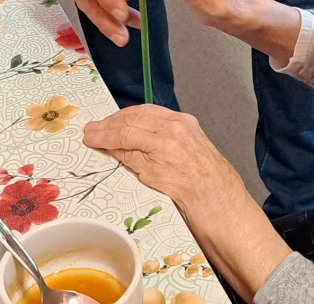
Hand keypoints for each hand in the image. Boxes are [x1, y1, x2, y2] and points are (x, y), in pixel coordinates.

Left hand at [84, 106, 292, 297]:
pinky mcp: (158, 166)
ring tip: (91, 138)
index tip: (108, 121)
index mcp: (182, 122)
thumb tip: (135, 140)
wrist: (221, 202)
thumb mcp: (188, 149)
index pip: (145, 111)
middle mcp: (174, 129)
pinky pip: (130, 155)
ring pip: (127, 133)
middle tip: (92, 129)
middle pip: (132, 119)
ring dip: (105, 136)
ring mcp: (165, 146)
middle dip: (109, 124)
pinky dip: (115, 152)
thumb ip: (163, 141)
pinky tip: (105, 152)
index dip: (122, 116)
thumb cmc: (208, 180)